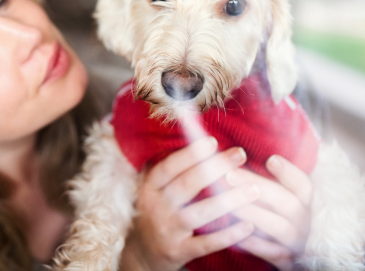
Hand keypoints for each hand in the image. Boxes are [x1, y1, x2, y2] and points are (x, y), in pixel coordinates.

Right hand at [129, 137, 259, 270]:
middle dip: (215, 167)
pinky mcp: (177, 252)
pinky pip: (206, 243)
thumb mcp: (153, 191)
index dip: (190, 154)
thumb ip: (172, 173)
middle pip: (187, 185)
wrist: (141, 254)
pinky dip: (228, 235)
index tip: (213, 141)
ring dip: (229, 200)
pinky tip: (248, 226)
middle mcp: (155, 207)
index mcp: (149, 188)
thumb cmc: (155, 214)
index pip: (169, 167)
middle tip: (241, 154)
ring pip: (200, 213)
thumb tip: (199, 142)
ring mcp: (166, 230)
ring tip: (254, 189)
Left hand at [226, 155, 312, 270]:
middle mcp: (303, 221)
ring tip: (229, 204)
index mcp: (302, 202)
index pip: (303, 184)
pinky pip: (273, 254)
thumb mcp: (275, 197)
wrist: (284, 253)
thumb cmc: (273, 215)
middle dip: (257, 186)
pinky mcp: (287, 261)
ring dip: (254, 214)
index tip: (270, 159)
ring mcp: (296, 242)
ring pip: (279, 227)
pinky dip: (256, 246)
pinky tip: (236, 237)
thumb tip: (232, 154)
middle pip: (287, 201)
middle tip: (229, 175)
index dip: (289, 172)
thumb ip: (260, 180)